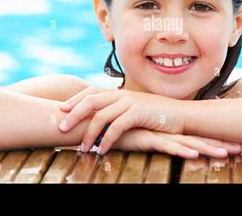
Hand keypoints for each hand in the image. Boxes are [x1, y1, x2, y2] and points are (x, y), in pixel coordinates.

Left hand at [58, 86, 186, 154]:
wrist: (180, 113)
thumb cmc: (156, 114)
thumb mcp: (134, 107)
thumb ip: (118, 109)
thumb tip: (101, 116)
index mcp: (119, 92)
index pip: (91, 91)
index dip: (75, 99)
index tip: (60, 110)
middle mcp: (122, 94)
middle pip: (91, 101)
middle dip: (74, 114)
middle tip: (61, 128)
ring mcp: (130, 102)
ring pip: (101, 115)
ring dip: (89, 133)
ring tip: (82, 148)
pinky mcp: (139, 113)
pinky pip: (117, 127)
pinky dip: (107, 139)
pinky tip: (102, 150)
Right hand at [114, 129, 241, 158]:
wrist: (104, 119)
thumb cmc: (123, 128)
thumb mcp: (143, 134)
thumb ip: (155, 136)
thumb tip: (167, 139)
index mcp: (171, 131)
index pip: (197, 135)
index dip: (215, 139)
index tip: (233, 143)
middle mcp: (169, 131)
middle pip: (200, 138)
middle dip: (221, 143)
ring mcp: (160, 134)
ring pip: (189, 142)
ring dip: (208, 148)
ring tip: (227, 153)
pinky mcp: (147, 138)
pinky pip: (166, 145)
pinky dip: (181, 149)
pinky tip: (193, 153)